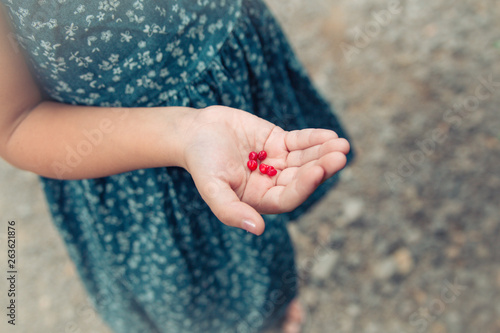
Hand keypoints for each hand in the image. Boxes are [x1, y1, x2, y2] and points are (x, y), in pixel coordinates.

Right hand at [182, 106, 349, 234]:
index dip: (304, 186)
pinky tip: (329, 136)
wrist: (195, 133)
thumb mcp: (211, 188)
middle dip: (322, 167)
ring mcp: (277, 162)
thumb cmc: (201, 162)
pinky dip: (314, 138)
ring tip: (341, 144)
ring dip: (324, 152)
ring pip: (305, 159)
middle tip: (340, 156)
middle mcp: (272, 183)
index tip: (318, 171)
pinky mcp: (278, 141)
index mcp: (259, 200)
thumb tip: (257, 230)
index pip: (288, 198)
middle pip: (302, 178)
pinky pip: (300, 141)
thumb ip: (230, 211)